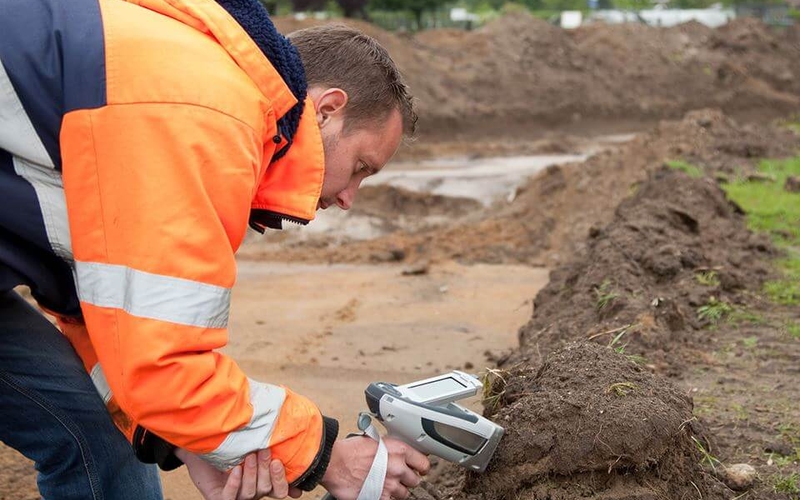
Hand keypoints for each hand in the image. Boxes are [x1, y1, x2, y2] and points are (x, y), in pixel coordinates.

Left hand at [176, 448, 302, 499]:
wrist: (198, 451)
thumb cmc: (225, 446)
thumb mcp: (246, 442)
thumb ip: (263, 439)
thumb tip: (285, 427)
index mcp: (261, 480)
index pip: (279, 490)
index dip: (282, 480)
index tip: (278, 461)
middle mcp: (251, 490)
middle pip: (266, 488)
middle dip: (266, 470)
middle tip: (264, 450)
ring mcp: (236, 496)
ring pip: (250, 492)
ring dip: (252, 473)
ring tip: (249, 454)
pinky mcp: (220, 498)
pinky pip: (230, 496)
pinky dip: (235, 483)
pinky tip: (236, 469)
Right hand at [320, 436, 429, 499]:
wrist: (333, 463)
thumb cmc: (349, 450)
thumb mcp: (375, 441)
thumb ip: (390, 449)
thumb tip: (397, 452)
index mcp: (399, 451)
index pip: (423, 463)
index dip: (421, 466)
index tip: (418, 468)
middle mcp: (398, 468)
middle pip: (415, 480)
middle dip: (408, 479)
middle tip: (398, 477)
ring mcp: (390, 485)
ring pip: (404, 493)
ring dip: (397, 490)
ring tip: (385, 484)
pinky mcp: (380, 497)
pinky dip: (386, 497)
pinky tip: (378, 490)